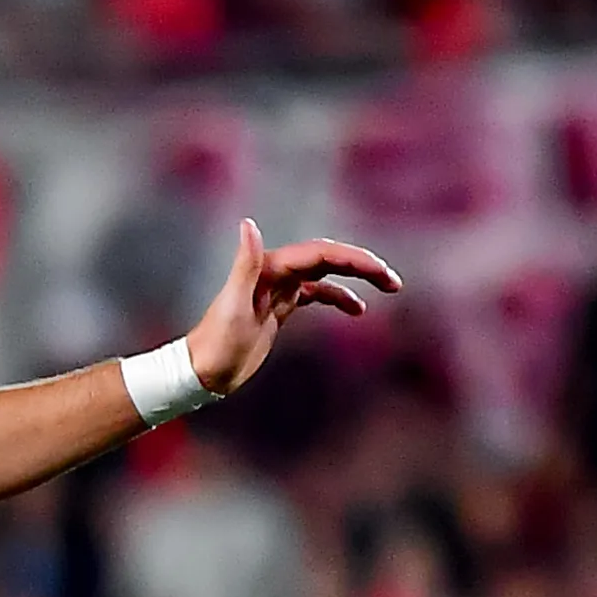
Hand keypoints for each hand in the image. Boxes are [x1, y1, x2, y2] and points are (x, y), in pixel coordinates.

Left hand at [182, 221, 400, 399]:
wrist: (201, 372)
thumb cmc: (215, 343)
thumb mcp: (233, 306)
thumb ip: (245, 264)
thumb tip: (248, 224)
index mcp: (269, 268)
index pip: (321, 254)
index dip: (354, 260)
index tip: (382, 273)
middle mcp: (275, 272)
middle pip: (328, 258)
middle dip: (363, 266)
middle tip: (394, 281)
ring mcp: (278, 290)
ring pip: (325, 274)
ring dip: (356, 278)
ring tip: (388, 288)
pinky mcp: (279, 309)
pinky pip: (315, 295)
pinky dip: (337, 297)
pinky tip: (357, 310)